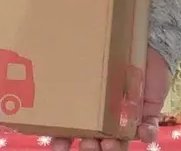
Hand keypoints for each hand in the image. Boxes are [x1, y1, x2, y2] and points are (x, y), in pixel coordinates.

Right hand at [51, 48, 169, 150]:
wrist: (145, 42)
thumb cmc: (109, 47)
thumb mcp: (89, 57)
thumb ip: (70, 63)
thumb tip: (32, 57)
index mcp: (87, 109)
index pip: (71, 132)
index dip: (63, 143)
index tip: (59, 147)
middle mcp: (106, 117)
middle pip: (96, 143)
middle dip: (91, 148)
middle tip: (88, 144)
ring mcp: (127, 117)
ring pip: (120, 143)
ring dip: (115, 147)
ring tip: (109, 144)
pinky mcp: (148, 114)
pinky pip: (148, 130)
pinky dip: (146, 134)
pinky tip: (142, 133)